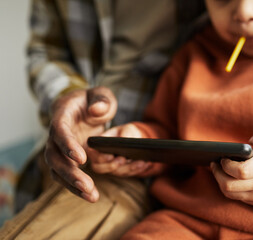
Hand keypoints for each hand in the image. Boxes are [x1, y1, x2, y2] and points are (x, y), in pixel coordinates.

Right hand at [44, 86, 116, 201]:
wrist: (81, 108)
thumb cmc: (91, 101)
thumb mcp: (101, 94)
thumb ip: (101, 100)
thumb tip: (96, 111)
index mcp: (62, 115)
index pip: (59, 130)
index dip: (68, 145)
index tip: (81, 159)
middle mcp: (55, 134)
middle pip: (54, 156)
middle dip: (70, 172)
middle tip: (87, 186)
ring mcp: (58, 148)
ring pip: (56, 169)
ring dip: (72, 184)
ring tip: (91, 196)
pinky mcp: (64, 159)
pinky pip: (64, 175)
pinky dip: (75, 186)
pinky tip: (89, 195)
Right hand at [87, 123, 152, 176]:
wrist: (135, 140)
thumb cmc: (126, 132)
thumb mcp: (127, 128)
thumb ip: (125, 132)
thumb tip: (124, 139)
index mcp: (96, 147)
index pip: (92, 155)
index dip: (100, 157)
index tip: (110, 156)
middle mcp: (100, 160)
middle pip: (101, 168)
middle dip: (113, 166)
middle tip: (124, 159)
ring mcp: (110, 168)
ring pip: (116, 173)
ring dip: (129, 168)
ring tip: (141, 161)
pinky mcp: (120, 173)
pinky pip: (128, 174)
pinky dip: (137, 170)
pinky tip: (146, 164)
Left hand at [211, 125, 252, 205]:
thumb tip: (248, 141)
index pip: (241, 171)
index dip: (227, 165)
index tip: (224, 157)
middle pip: (229, 185)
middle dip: (217, 174)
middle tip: (215, 163)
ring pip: (229, 193)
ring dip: (220, 181)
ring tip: (218, 170)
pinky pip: (236, 197)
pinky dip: (229, 187)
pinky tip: (228, 177)